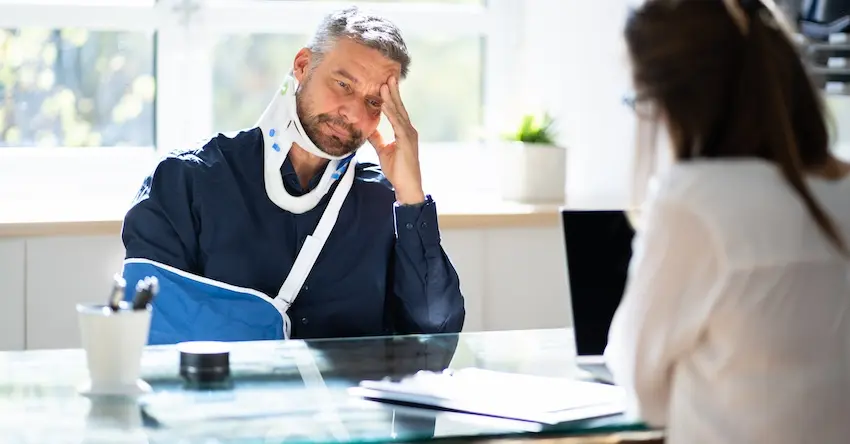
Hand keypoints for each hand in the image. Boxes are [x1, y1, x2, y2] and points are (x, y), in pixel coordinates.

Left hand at [368, 77, 424, 204]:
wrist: (407, 186)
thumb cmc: (398, 170)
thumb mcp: (383, 151)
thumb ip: (377, 139)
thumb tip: (369, 130)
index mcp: (404, 132)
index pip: (397, 111)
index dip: (391, 98)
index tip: (384, 85)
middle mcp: (408, 130)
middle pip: (400, 107)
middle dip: (393, 92)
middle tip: (388, 76)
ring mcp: (409, 135)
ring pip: (399, 113)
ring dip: (391, 98)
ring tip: (385, 85)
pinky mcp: (406, 141)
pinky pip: (398, 124)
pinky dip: (391, 113)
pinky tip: (385, 103)